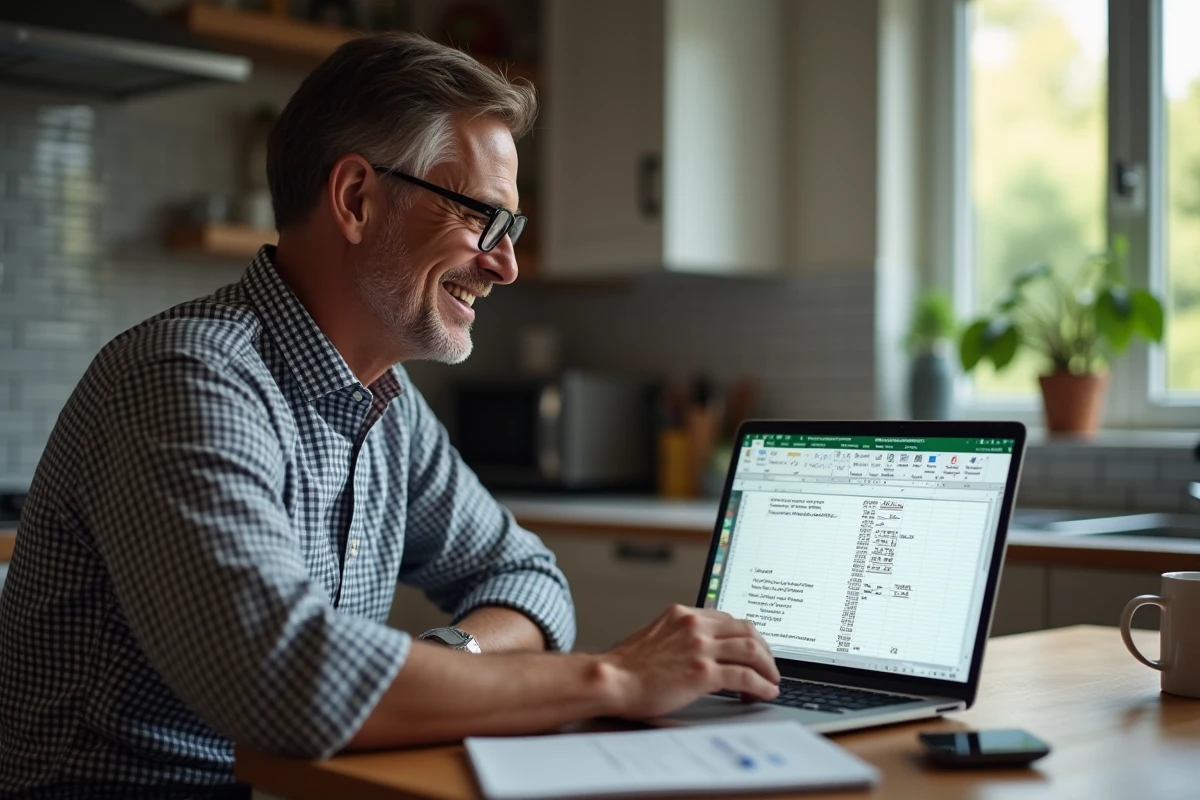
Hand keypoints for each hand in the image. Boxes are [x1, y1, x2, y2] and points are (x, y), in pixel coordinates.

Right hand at [600, 604, 779, 718]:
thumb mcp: (655, 638)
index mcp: (683, 614)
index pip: (728, 618)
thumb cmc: (625, 666)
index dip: (746, 635)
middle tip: (769, 665)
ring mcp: (700, 648)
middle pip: (746, 630)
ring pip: (751, 650)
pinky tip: (765, 692)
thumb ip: (679, 637)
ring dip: (767, 667)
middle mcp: (695, 625)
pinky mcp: (703, 673)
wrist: (610, 680)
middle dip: (764, 649)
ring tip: (772, 679)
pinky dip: (761, 685)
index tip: (754, 648)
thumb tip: (699, 651)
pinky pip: (744, 676)